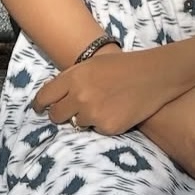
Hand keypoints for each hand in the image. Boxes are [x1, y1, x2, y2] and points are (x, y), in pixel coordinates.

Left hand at [32, 48, 177, 135]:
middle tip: (69, 111)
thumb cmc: (123, 66)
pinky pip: (96, 130)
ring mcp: (93, 113)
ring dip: (83, 118)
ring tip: (102, 105)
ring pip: (75, 123)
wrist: (154, 75)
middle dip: (60, 114)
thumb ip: (72, 79)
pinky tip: (115, 111)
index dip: (40, 105)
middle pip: (56, 115)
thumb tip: (54, 95)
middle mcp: (79, 96)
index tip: (40, 109)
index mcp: (73, 77)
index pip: (44, 97)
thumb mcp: (92, 64)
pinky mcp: (107, 127)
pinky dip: (102, 124)